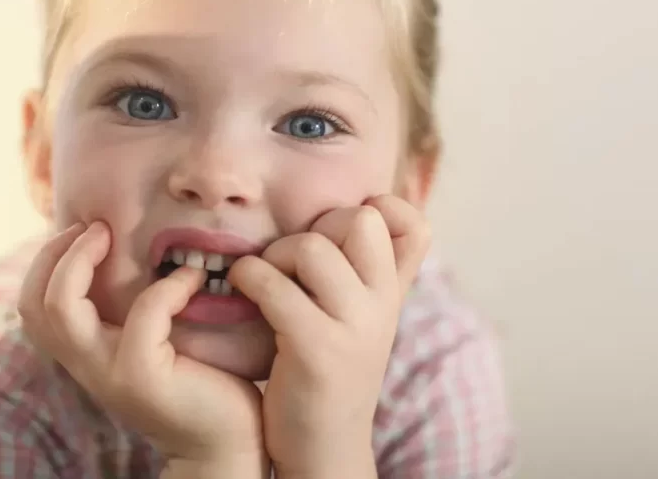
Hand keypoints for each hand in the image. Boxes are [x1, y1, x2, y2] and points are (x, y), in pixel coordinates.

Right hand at [18, 222, 268, 474]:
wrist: (226, 446)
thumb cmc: (203, 384)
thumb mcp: (157, 342)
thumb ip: (139, 311)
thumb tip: (144, 253)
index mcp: (87, 354)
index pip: (34, 306)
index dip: (48, 261)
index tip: (86, 230)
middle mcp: (87, 366)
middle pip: (34, 303)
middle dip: (56, 253)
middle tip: (94, 227)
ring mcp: (109, 373)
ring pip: (62, 307)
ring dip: (81, 260)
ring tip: (111, 236)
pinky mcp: (142, 375)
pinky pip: (144, 313)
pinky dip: (168, 286)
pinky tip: (194, 278)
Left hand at [227, 195, 431, 477]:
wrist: (324, 448)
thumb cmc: (330, 372)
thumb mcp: (364, 320)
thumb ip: (365, 273)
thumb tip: (357, 211)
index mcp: (395, 295)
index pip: (416, 225)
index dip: (380, 209)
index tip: (340, 232)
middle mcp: (384, 307)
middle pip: (362, 221)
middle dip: (315, 228)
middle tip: (292, 259)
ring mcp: (355, 328)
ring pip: (313, 248)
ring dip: (275, 254)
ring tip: (263, 277)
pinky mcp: (317, 350)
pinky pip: (275, 286)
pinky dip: (249, 277)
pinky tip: (241, 288)